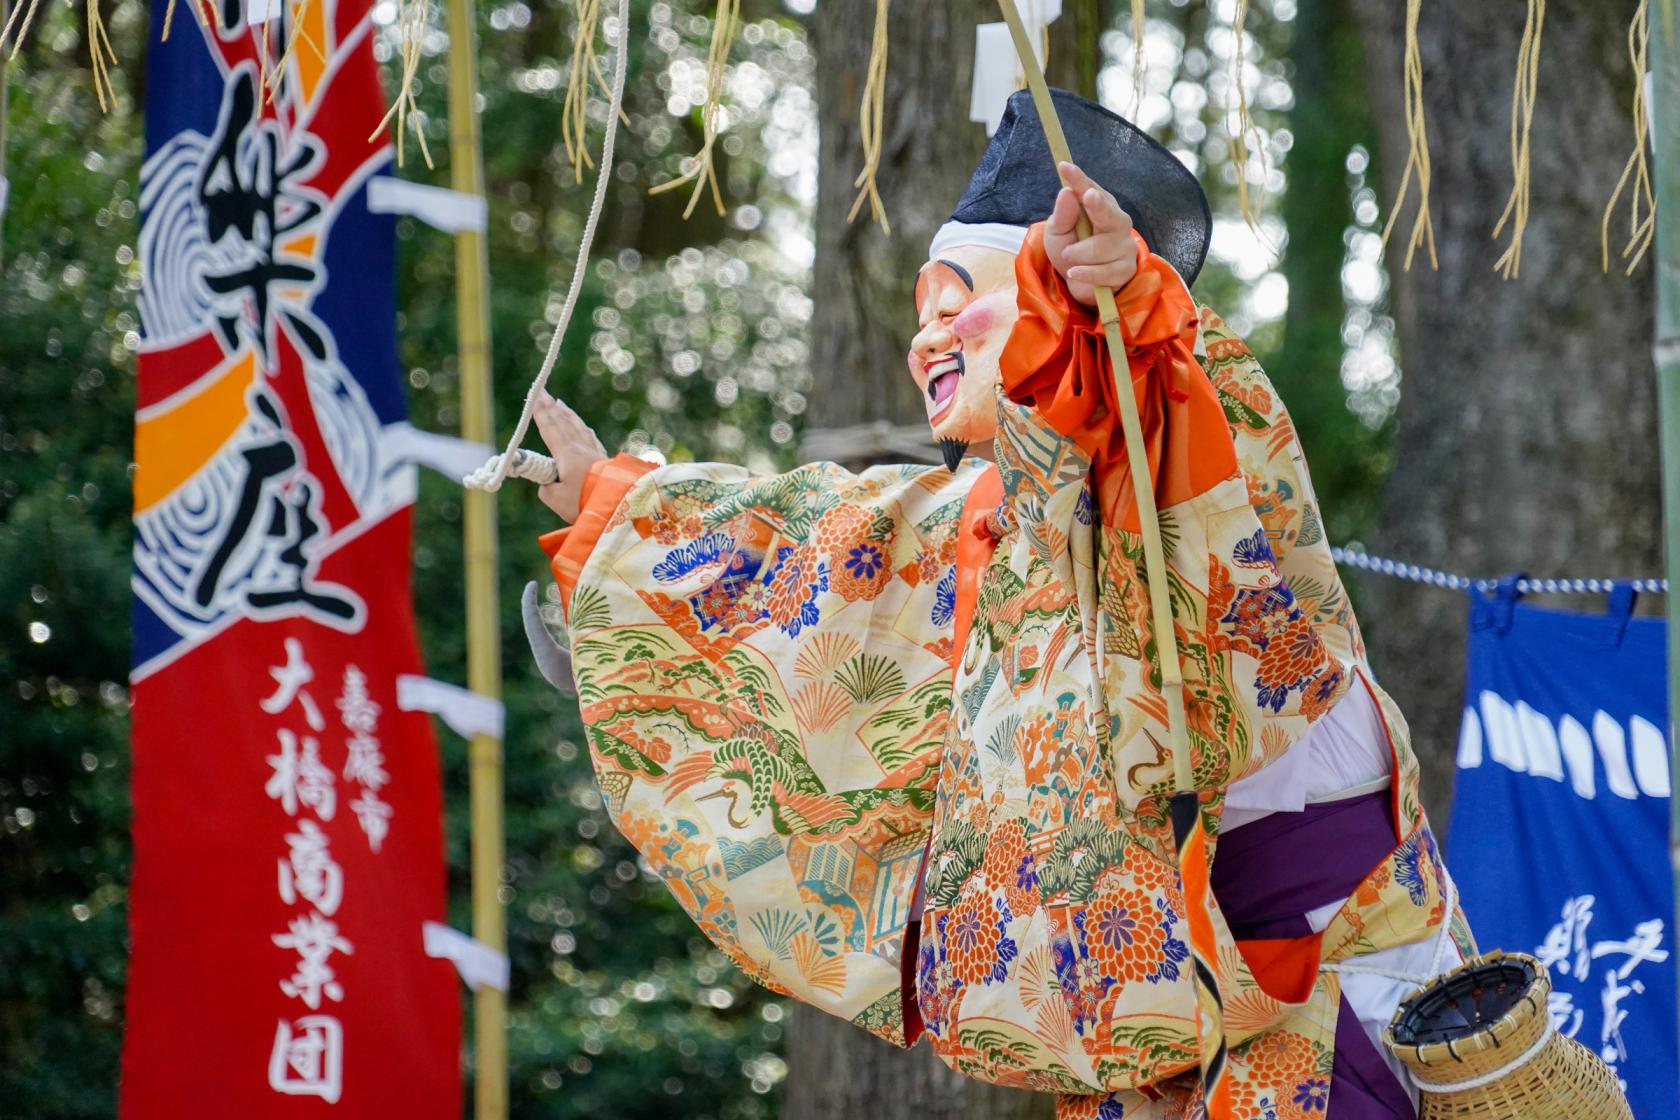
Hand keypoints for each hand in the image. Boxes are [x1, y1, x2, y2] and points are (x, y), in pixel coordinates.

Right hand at [532, 388, 606, 522]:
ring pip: (578, 427)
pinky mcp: (604, 460)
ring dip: (567, 414)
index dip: (541, 412)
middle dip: (551, 406)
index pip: (550, 428)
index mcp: (566, 453)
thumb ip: (546, 488)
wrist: (618, 505)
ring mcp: (594, 452)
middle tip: (542, 392)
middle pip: (563, 423)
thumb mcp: (556, 499)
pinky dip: (583, 428)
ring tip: (560, 403)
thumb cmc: (585, 502)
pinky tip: (584, 427)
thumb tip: (549, 483)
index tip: (536, 395)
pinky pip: (591, 437)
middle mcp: (580, 448)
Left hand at [1042, 161, 1138, 307]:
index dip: (1078, 179)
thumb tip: (1066, 192)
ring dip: (1078, 254)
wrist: (1079, 282)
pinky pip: (1105, 271)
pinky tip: (1075, 272)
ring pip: (1100, 248)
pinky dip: (1086, 273)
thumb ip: (1062, 214)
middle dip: (1098, 205)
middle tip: (1087, 197)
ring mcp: (1124, 245)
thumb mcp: (1057, 231)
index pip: (1089, 190)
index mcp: (1099, 206)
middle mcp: (1117, 221)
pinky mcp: (1126, 268)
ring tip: (1068, 257)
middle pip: (1109, 213)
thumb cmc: (1070, 248)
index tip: (1064, 167)